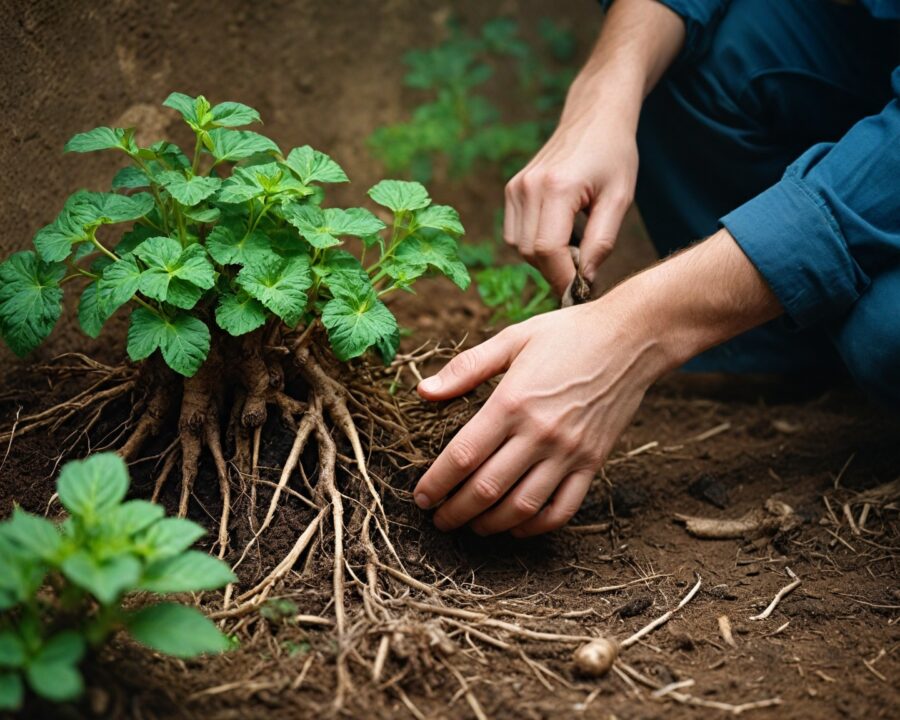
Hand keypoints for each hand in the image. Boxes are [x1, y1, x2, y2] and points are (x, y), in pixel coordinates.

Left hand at [413, 229, 781, 537]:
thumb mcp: (512, 339)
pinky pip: (563, 508)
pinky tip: (517, 526)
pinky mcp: (593, 462)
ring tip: (472, 527)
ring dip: (490, 525)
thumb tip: (423, 391)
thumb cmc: (567, 334)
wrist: (632, 338)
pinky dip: (536, 526)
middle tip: (438, 519)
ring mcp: (569, 452)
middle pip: (487, 489)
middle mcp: (540, 433)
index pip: (463, 456)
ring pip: (522, 507)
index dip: (436, 483)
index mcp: (512, 402)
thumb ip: (466, 368)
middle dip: (455, 512)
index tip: (421, 496)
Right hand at [504, 102, 638, 297]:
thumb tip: (584, 279)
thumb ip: (601, 242)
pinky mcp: (511, 189)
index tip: (582, 290)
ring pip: (519, 247)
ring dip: (544, 258)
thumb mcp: (620, 199)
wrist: (595, 116)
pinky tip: (559, 231)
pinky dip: (534, 243)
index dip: (563, 277)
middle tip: (585, 267)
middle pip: (530, 253)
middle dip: (555, 270)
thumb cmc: (614, 155)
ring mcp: (515, 188)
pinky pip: (514, 234)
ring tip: (575, 243)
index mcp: (556, 187)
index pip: (548, 250)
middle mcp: (528, 187)